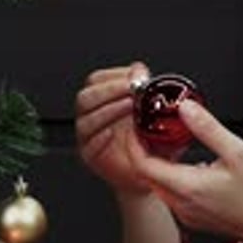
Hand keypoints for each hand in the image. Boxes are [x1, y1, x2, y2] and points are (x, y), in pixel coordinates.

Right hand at [75, 62, 151, 195]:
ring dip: (108, 111)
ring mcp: (88, 136)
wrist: (152, 173)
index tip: (135, 76)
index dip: (114, 76)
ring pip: (86, 119)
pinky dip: (100, 138)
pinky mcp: (90, 156)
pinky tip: (113, 132)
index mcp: (104, 100)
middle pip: (86, 97)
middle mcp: (92, 115)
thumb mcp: (157, 112)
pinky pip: (89, 145)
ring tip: (130, 107)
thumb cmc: (153, 141)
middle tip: (131, 90)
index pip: (97, 80)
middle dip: (109, 90)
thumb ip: (147, 88)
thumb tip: (140, 69)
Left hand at [126, 98, 242, 242]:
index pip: (142, 165)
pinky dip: (168, 175)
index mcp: (187, 187)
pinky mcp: (194, 218)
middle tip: (147, 129)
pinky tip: (182, 162)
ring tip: (163, 141)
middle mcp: (181, 204)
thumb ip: (207, 128)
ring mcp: (186, 214)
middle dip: (142, 150)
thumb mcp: (237, 152)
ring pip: (157, 185)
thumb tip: (185, 107)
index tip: (136, 126)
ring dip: (155, 163)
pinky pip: (170, 194)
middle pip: (146, 175)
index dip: (134, 143)